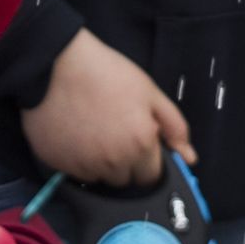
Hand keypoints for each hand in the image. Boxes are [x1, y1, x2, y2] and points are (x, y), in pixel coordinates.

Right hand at [23, 29, 189, 187]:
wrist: (55, 63)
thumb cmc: (104, 73)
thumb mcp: (150, 92)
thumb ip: (174, 127)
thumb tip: (190, 158)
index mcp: (140, 145)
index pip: (152, 177)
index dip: (147, 160)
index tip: (138, 142)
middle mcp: (112, 162)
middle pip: (126, 180)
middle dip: (125, 162)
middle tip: (114, 130)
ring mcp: (83, 166)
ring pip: (100, 178)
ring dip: (101, 163)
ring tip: (93, 129)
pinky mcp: (57, 164)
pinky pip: (75, 173)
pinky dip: (77, 159)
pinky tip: (75, 134)